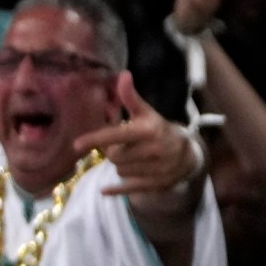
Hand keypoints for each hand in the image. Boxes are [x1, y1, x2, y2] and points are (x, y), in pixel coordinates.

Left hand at [82, 72, 200, 198]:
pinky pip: (127, 189)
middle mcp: (154, 149)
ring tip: (135, 157)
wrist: (189, 154)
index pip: (117, 135)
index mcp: (149, 130)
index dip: (96, 139)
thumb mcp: (147, 114)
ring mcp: (156, 168)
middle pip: (114, 156)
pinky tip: (105, 190)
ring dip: (121, 165)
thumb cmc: (159, 130)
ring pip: (119, 171)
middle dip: (114, 151)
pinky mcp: (156, 184)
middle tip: (123, 146)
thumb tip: (123, 76)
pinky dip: (115, 189)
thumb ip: (131, 98)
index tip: (76, 144)